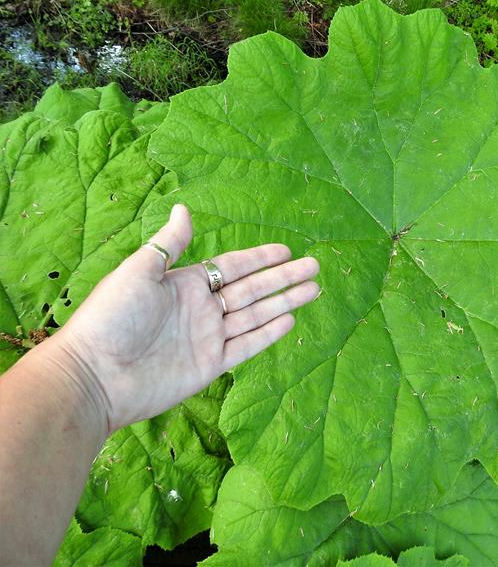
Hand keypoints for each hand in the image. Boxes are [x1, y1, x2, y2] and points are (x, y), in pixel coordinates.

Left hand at [49, 205, 319, 433]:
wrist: (96, 376)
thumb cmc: (110, 318)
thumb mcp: (138, 272)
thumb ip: (168, 244)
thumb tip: (183, 207)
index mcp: (185, 283)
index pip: (233, 266)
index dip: (260, 257)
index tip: (287, 249)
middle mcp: (201, 308)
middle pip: (252, 289)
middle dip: (283, 277)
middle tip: (315, 266)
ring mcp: (208, 337)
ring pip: (256, 315)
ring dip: (284, 302)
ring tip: (313, 290)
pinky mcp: (210, 365)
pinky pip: (247, 345)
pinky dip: (268, 333)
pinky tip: (290, 320)